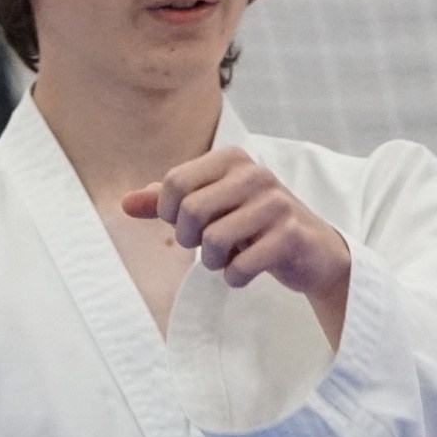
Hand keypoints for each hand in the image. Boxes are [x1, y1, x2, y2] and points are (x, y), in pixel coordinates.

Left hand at [119, 147, 351, 304]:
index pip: (174, 183)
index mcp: (231, 159)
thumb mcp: (210, 207)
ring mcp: (276, 204)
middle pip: (190, 212)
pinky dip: (235, 277)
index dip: (169, 214)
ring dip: (212, 262)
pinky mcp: (290, 236)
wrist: (312, 251)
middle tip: (206, 245)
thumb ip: (166, 203)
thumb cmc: (253, 225)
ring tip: (227, 258)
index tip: (187, 225)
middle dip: (189, 240)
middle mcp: (255, 174)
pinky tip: (246, 270)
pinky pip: (240, 267)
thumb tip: (124, 203)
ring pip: (213, 241)